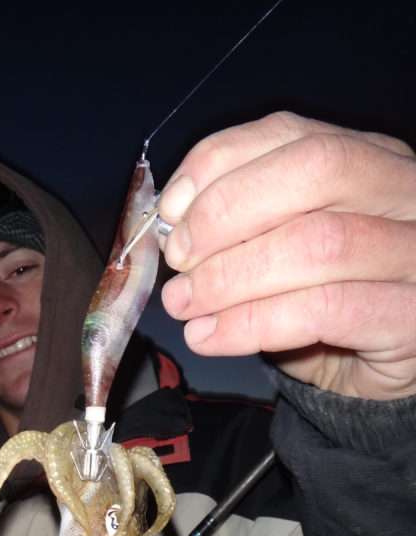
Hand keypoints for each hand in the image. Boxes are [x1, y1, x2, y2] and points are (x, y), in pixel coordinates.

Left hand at [157, 111, 415, 399]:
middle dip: (226, 213)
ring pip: (317, 243)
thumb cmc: (327, 304)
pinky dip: (251, 324)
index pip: (291, 133)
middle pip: (314, 170)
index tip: (171, 211)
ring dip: (230, 277)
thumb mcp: (283, 250)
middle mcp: (405, 193)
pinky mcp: (410, 316)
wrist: (384, 374)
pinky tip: (210, 337)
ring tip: (185, 304)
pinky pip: (323, 310)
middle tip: (179, 261)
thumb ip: (243, 222)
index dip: (218, 165)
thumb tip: (176, 218)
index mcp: (372, 158)